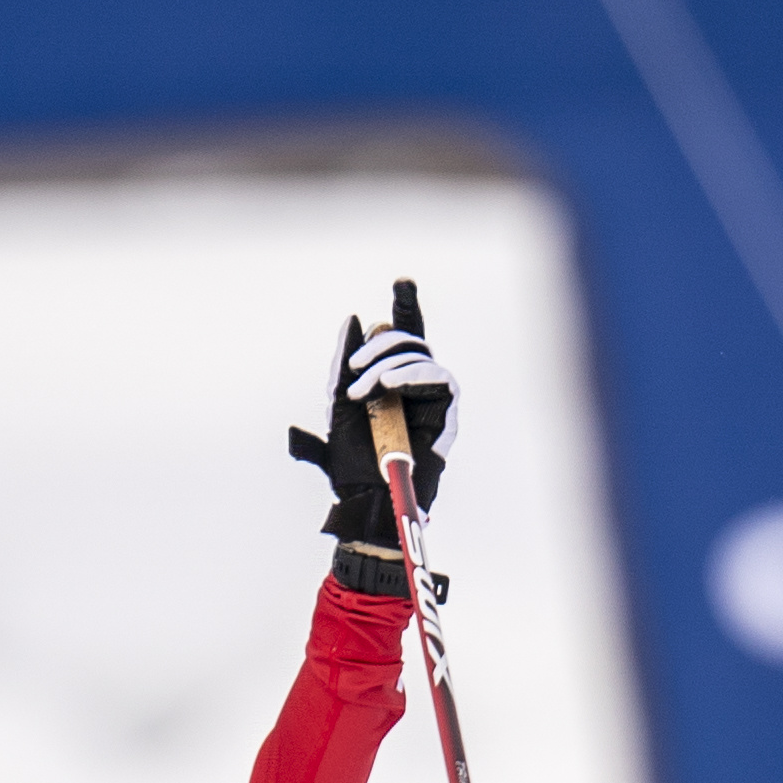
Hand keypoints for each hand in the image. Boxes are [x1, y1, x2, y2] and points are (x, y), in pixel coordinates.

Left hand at [284, 278, 456, 570]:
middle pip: (410, 339)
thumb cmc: (350, 464)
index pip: (400, 337)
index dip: (405, 306)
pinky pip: (439, 378)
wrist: (365, 502)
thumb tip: (354, 320)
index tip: (402, 280)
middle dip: (381, 344)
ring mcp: (431, 398)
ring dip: (387, 364)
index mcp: (388, 380)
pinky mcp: (446, 414)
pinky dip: (412, 374)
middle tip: (354, 370)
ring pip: (421, 355)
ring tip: (362, 389)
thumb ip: (341, 365)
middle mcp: (413, 385)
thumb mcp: (336, 407)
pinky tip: (388, 386)